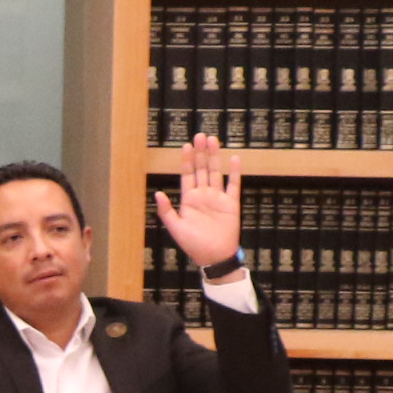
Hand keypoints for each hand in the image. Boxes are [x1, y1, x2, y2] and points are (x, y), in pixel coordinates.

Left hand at [152, 133, 243, 269]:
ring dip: (214, 157)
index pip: (187, 175)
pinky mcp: (231, 203)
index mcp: (189, 199)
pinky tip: (234, 158)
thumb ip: (167, 210)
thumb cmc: (193, 244)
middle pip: (202, 169)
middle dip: (200, 152)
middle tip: (200, 135)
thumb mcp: (175, 228)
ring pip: (216, 172)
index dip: (187, 160)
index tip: (186, 145)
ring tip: (213, 140)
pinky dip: (234, 172)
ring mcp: (217, 198)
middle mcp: (203, 195)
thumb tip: (158, 193)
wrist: (214, 256)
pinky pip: (233, 185)